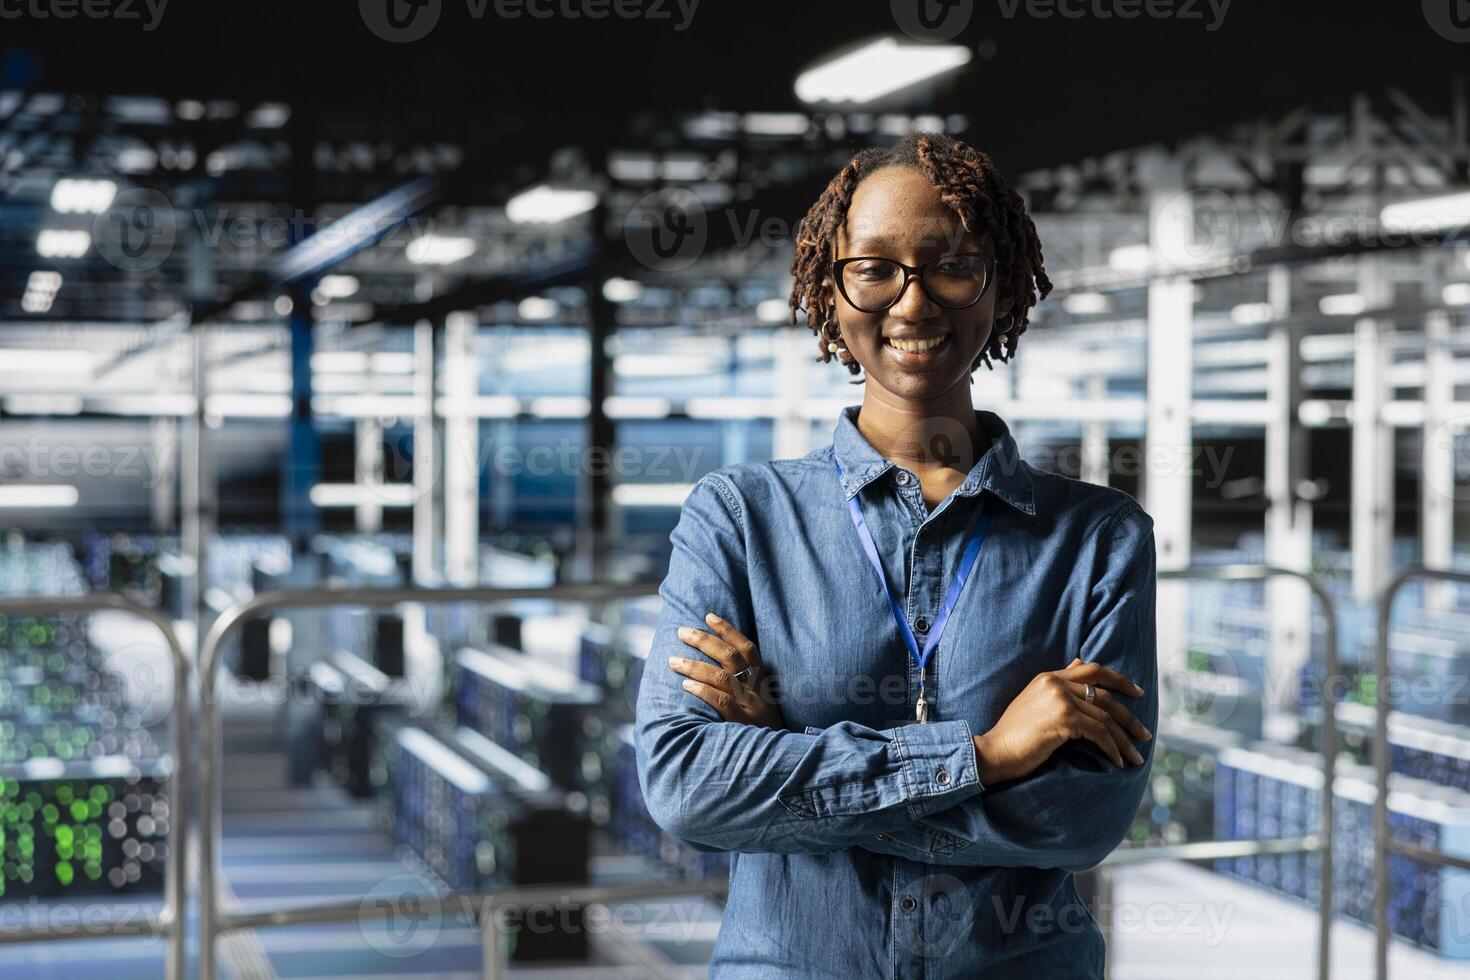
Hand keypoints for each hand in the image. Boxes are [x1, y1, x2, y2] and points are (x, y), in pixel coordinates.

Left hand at [670, 612, 784, 730]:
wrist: (781, 756)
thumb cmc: (766, 727)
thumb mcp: (763, 700)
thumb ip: (746, 683)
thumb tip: (717, 663)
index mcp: (763, 680)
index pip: (747, 648)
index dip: (728, 630)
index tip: (708, 616)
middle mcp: (757, 689)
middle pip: (730, 656)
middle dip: (704, 640)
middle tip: (682, 631)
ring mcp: (749, 706)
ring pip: (721, 677)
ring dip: (694, 665)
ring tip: (673, 660)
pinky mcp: (741, 723)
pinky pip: (720, 702)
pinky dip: (702, 691)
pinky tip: (685, 685)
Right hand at [972, 656, 1150, 784]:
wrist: (994, 751)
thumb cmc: (1013, 734)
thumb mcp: (1034, 703)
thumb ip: (1057, 687)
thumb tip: (1078, 665)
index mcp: (1049, 677)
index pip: (1092, 670)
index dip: (1119, 680)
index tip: (1137, 693)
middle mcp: (1056, 683)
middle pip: (1104, 694)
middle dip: (1129, 715)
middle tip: (1145, 733)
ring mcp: (1060, 699)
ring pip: (1105, 717)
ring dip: (1124, 739)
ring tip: (1135, 757)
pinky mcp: (1064, 718)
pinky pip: (1099, 733)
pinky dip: (1112, 748)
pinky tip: (1117, 761)